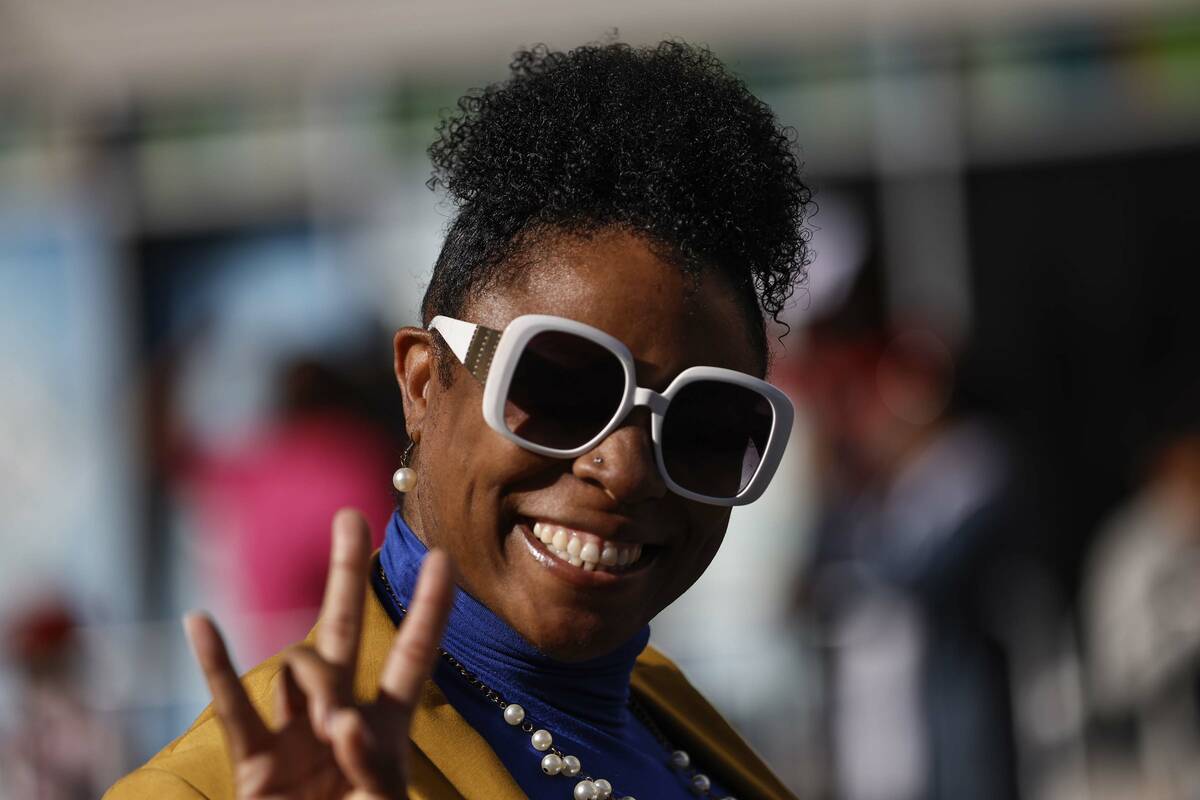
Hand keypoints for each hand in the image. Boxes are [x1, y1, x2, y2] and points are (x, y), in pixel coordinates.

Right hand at [184, 509, 454, 799]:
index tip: (443, 557)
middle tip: (351, 516)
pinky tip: (199, 622)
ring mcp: (294, 733)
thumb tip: (342, 720)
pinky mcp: (254, 762)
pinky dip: (216, 667)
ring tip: (329, 729)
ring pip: (299, 667)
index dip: (431, 608)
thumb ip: (374, 766)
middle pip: (347, 629)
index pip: (415, 655)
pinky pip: (234, 707)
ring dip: (313, 682)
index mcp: (388, 727)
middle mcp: (341, 716)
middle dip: (348, 573)